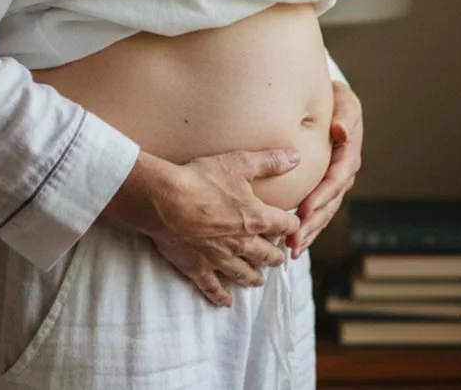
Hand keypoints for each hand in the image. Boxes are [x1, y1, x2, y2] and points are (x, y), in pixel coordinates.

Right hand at [102, 148, 302, 306]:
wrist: (164, 200)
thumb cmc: (201, 179)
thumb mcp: (239, 163)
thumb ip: (270, 161)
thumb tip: (296, 157)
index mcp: (257, 219)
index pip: (286, 226)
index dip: (292, 226)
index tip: (293, 226)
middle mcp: (243, 243)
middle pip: (268, 255)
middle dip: (275, 256)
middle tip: (278, 258)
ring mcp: (220, 259)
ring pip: (245, 274)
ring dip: (254, 277)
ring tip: (259, 280)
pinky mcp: (198, 268)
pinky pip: (213, 288)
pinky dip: (221, 296)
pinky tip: (226, 302)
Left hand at [287, 80, 362, 258]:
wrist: (333, 104)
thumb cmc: (337, 100)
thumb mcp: (345, 101)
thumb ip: (345, 115)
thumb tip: (341, 131)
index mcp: (348, 156)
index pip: (335, 180)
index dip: (321, 197)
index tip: (305, 210)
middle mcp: (343, 175)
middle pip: (329, 204)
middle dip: (312, 224)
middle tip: (294, 241)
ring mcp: (334, 185)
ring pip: (323, 214)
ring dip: (309, 232)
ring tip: (292, 249)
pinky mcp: (323, 189)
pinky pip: (316, 211)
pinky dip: (306, 227)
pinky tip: (292, 243)